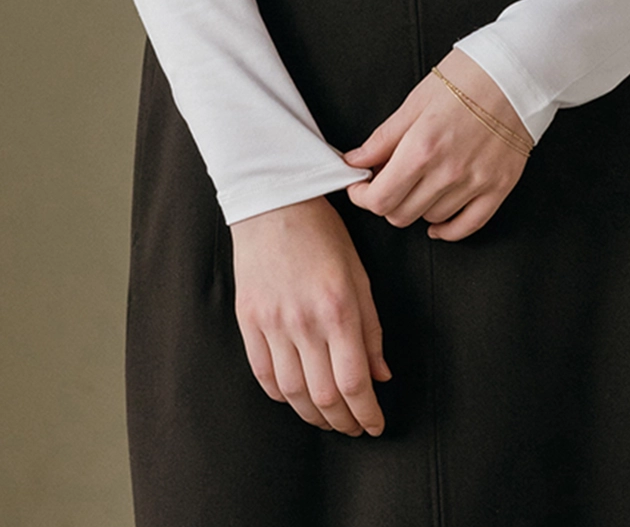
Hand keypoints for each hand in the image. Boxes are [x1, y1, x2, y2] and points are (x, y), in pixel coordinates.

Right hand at [228, 195, 391, 435]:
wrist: (273, 202)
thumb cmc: (322, 232)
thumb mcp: (359, 274)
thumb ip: (371, 328)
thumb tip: (380, 376)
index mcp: (338, 308)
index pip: (355, 382)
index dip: (366, 413)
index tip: (375, 425)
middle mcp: (304, 321)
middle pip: (324, 396)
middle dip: (344, 422)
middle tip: (354, 427)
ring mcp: (272, 322)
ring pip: (293, 393)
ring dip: (313, 416)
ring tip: (328, 419)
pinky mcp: (248, 320)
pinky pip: (263, 374)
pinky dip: (281, 395)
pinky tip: (296, 397)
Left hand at [342, 48, 531, 240]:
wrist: (515, 73)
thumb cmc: (467, 77)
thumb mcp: (416, 101)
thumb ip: (383, 138)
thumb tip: (356, 160)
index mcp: (422, 147)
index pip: (380, 198)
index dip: (362, 196)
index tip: (360, 186)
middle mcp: (448, 172)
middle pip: (401, 214)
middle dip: (386, 201)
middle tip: (387, 181)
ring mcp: (475, 183)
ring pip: (430, 219)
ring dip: (416, 206)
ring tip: (418, 183)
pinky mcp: (498, 188)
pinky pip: (468, 226)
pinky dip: (448, 229)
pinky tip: (438, 221)